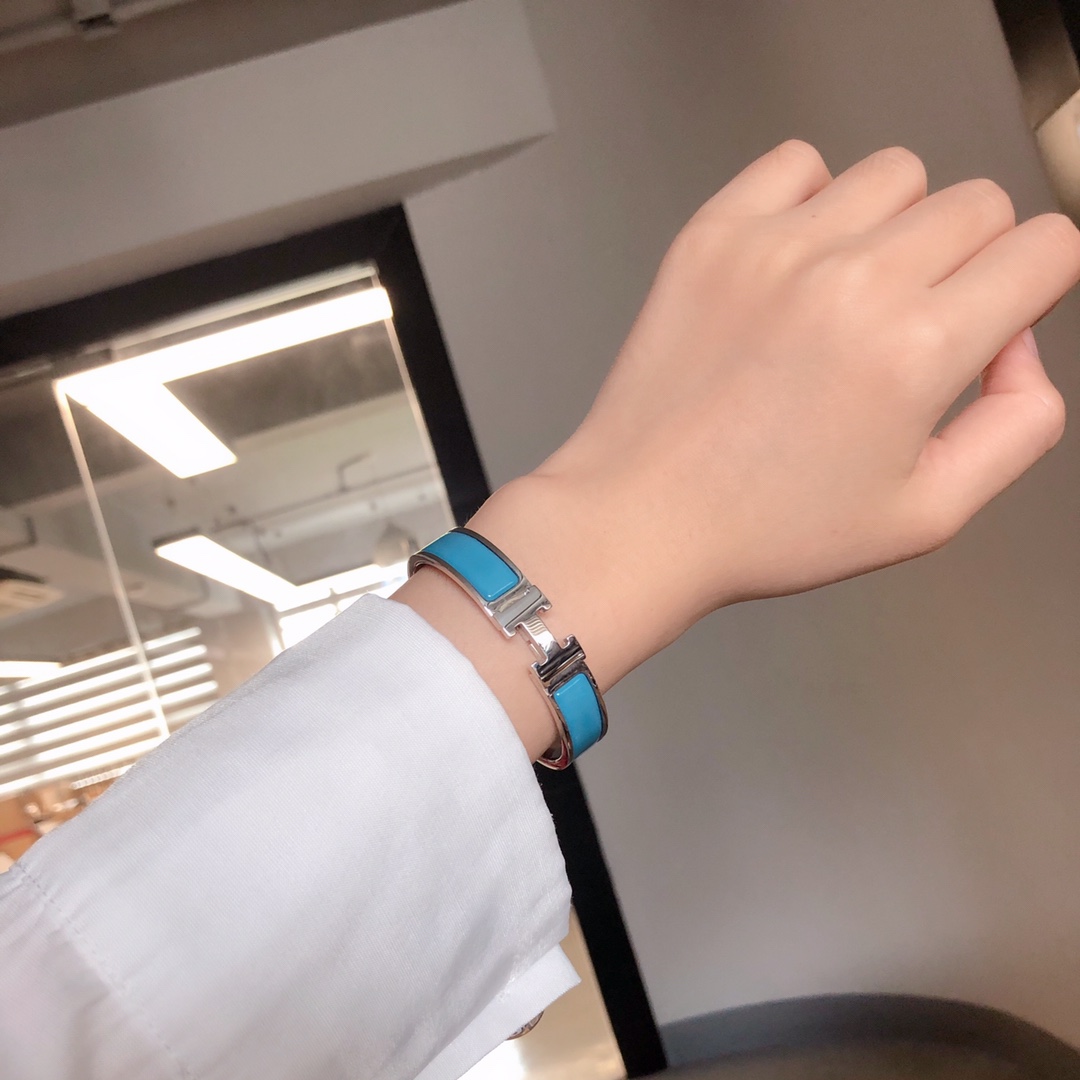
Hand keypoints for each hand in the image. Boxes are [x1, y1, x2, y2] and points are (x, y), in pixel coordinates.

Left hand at [402, 142, 1079, 758]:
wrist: (643, 516)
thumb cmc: (765, 528)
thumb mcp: (926, 513)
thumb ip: (1017, 424)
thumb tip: (1021, 348)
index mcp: (916, 350)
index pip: (1045, 248)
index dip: (1034, 286)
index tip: (997, 315)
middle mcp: (851, 280)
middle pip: (977, 204)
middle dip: (971, 261)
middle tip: (914, 324)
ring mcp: (775, 247)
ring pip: (895, 174)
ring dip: (894, 225)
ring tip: (849, 296)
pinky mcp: (714, 235)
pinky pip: (797, 163)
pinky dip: (812, 199)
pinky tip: (795, 263)